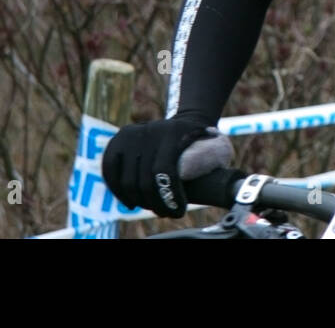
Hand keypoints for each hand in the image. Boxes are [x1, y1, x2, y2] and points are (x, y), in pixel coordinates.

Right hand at [102, 115, 222, 217]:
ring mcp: (132, 133)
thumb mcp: (212, 148)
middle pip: (143, 180)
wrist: (186, 121)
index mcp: (174, 133)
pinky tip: (129, 202)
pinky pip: (109, 169)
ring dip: (138, 201)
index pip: (163, 172)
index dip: (168, 197)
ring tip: (151, 207)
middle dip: (154, 203)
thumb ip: (213, 165)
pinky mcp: (118, 139)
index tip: (179, 211)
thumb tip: (225, 186)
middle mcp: (150, 131)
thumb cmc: (202, 143)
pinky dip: (117, 189)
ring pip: (127, 179)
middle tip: (165, 213)